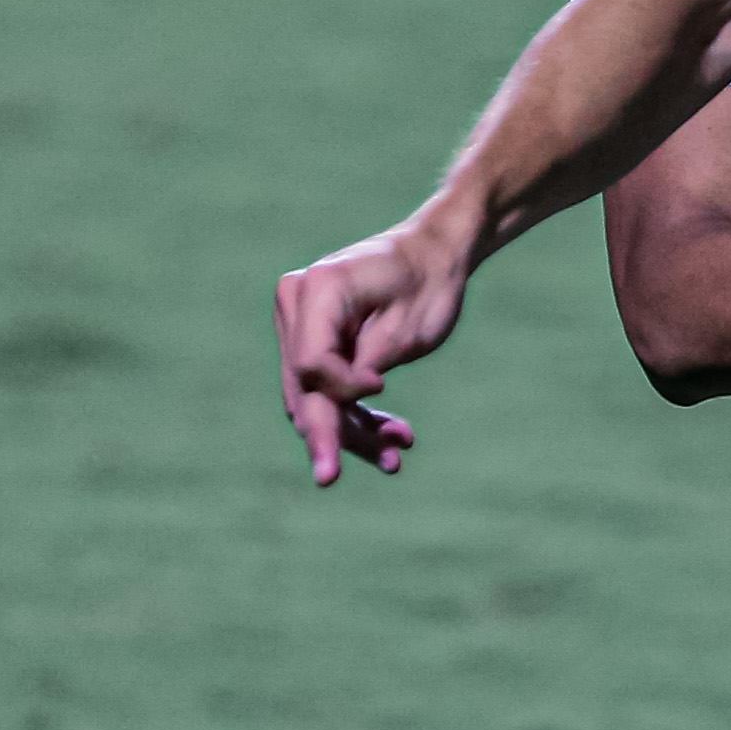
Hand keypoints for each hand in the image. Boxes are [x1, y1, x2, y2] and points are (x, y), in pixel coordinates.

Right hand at [274, 219, 471, 486]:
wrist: (435, 255)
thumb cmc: (428, 285)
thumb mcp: (408, 328)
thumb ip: (367, 363)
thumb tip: (333, 408)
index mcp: (318, 289)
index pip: (311, 363)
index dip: (343, 390)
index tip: (382, 391)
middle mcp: (296, 303)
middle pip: (305, 386)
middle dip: (336, 433)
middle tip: (355, 473)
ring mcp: (297, 321)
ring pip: (312, 396)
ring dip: (351, 431)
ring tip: (397, 456)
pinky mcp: (310, 340)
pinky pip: (324, 388)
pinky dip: (353, 415)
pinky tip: (389, 444)